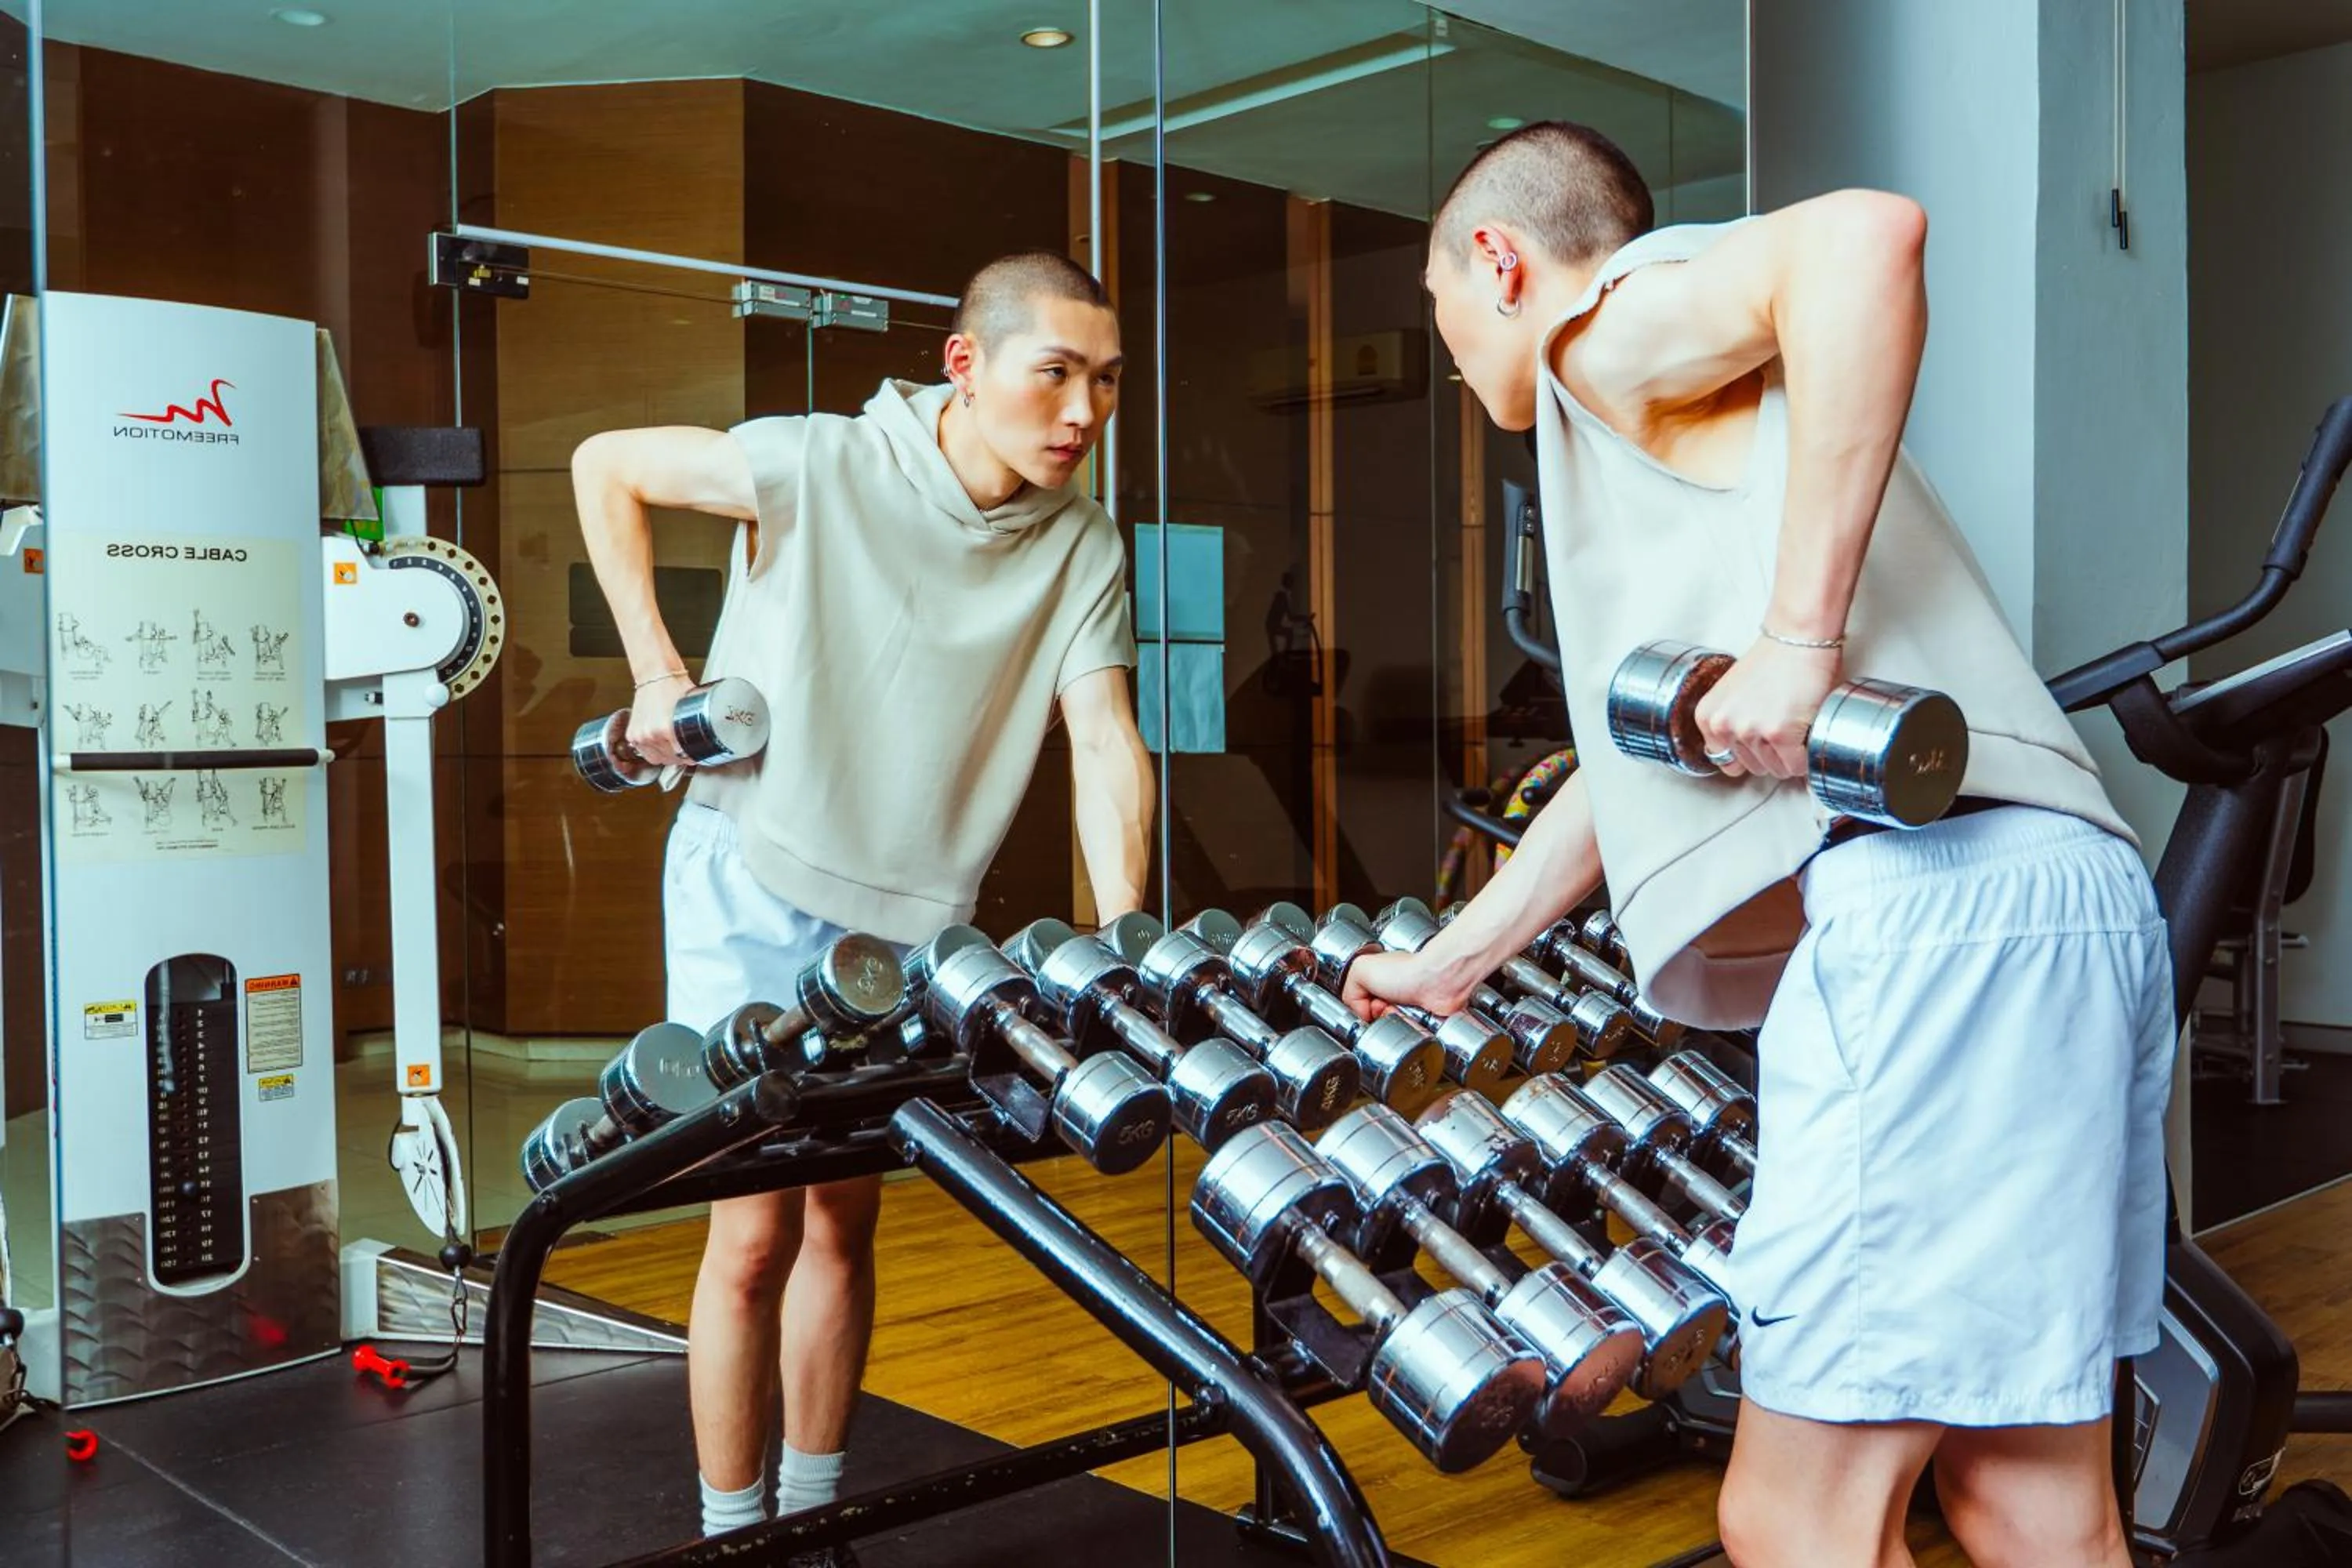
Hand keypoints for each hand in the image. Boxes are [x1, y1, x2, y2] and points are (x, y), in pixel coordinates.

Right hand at [625, 673, 692, 767]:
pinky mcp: (632, 735)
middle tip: (686, 750)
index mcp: (667, 729)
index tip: (696, 754)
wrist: (655, 675)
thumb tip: (707, 738)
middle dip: (680, 757)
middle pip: (671, 760)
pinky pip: (644, 753)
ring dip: (666, 757)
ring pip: (657, 759)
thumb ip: (698, 725)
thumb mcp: (693, 707)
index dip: (692, 756)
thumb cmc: (674, 686)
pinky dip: (652, 751)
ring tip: (673, 747)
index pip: (683, 756)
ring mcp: (640, 736)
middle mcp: (652, 734)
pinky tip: (661, 744)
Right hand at [1341, 948, 1475, 1023]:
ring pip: (1392, 1030)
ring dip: (1393, 1027)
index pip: (1360, 1006)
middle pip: (1375, 1020)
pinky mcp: (1424, 1021)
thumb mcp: (1360, 969)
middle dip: (1377, 1020)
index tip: (1367, 1007)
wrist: (1438, 983)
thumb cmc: (1407, 971)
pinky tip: (1411, 1021)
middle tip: (1384, 1009)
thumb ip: (1348, 991)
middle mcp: (1396, 992)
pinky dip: (1408, 1032)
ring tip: (1400, 1015)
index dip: (1362, 1011)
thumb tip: (1358, 1014)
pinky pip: (1410, 1037)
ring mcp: (1410, 1008)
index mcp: (1379, 979)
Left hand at [1694, 637, 1841, 778]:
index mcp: (1708, 717)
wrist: (1798, 638)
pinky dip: (1806, 758)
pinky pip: (1795, 767)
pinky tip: (1807, 736)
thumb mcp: (1733, 695)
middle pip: (1752, 767)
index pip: (1725, 762)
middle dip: (1771, 754)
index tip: (1762, 744)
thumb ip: (1730, 724)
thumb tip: (1738, 759)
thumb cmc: (1773, 660)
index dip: (1749, 755)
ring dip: (1790, 756)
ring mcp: (1750, 731)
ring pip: (1775, 769)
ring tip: (1794, 726)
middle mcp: (1724, 726)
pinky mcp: (1779, 735)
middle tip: (1784, 727)